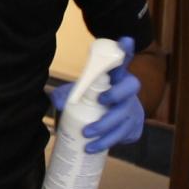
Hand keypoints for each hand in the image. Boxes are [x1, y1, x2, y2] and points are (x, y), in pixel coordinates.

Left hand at [48, 36, 145, 155]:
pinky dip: (106, 142)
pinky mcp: (132, 127)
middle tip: (102, 100)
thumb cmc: (95, 100)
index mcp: (116, 77)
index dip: (125, 50)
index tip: (125, 40)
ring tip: (87, 133)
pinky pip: (122, 135)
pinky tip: (92, 148)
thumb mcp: (81, 94)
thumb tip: (56, 100)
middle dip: (118, 92)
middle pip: (131, 86)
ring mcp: (132, 109)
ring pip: (124, 115)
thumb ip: (67, 94)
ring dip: (106, 126)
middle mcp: (127, 91)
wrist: (115, 121)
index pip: (122, 60)